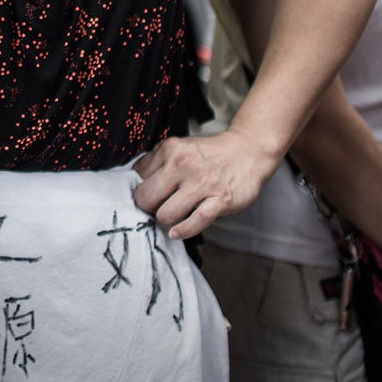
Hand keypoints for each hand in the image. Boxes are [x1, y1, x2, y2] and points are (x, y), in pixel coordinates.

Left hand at [132, 126, 282, 239]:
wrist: (248, 151)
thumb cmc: (209, 155)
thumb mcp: (179, 149)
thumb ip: (157, 164)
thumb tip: (133, 187)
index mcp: (169, 149)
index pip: (136, 179)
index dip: (139, 191)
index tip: (147, 197)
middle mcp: (183, 164)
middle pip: (145, 199)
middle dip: (148, 209)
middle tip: (158, 210)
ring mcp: (202, 183)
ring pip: (166, 214)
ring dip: (166, 222)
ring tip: (173, 218)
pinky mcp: (220, 199)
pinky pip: (195, 222)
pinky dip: (183, 231)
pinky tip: (177, 232)